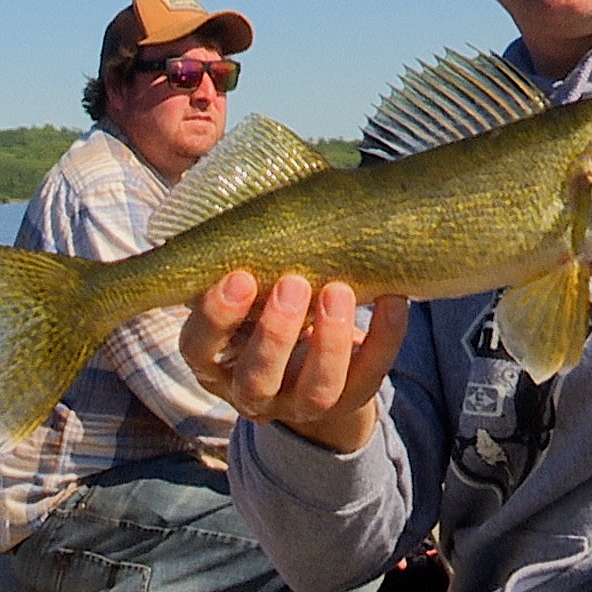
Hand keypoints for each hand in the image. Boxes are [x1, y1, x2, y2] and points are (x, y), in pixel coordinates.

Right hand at [180, 271, 408, 453]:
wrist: (310, 360)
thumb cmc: (265, 305)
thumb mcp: (247, 290)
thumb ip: (245, 259)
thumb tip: (265, 186)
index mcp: (215, 359)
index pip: (198, 348)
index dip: (216, 317)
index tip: (240, 276)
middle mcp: (252, 391)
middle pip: (256, 380)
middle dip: (275, 334)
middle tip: (293, 283)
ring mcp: (301, 404)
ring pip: (315, 392)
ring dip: (329, 342)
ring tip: (338, 291)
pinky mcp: (348, 401)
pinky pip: (368, 377)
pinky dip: (384, 338)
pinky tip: (392, 299)